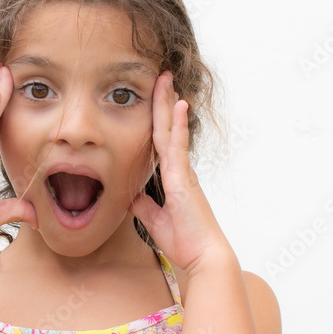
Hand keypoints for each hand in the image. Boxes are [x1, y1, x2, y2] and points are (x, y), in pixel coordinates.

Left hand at [129, 72, 228, 271]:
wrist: (202, 257)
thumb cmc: (184, 242)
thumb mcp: (154, 220)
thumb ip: (144, 205)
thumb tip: (130, 195)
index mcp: (173, 178)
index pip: (161, 141)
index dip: (159, 119)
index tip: (157, 98)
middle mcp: (179, 170)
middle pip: (167, 129)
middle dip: (163, 102)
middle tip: (161, 76)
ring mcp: (182, 172)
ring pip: (171, 131)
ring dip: (168, 104)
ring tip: (166, 79)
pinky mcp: (184, 180)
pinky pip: (178, 147)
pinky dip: (177, 125)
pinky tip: (178, 105)